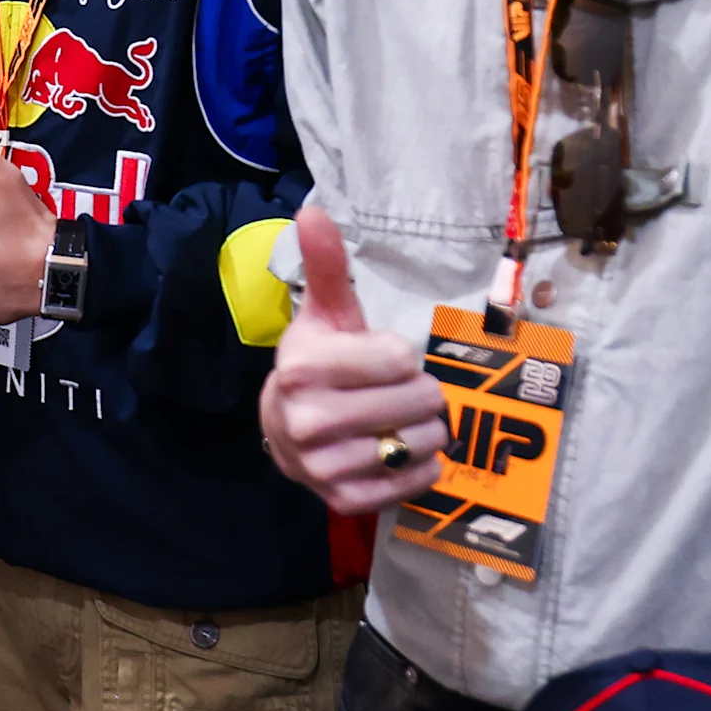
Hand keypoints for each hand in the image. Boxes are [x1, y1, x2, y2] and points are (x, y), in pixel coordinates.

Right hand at [256, 204, 445, 511]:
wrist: (285, 429)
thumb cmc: (317, 363)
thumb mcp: (324, 314)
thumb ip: (326, 265)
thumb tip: (313, 211)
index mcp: (301, 369)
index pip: (399, 358)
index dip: (401, 355)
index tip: (381, 358)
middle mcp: (307, 421)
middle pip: (416, 400)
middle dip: (420, 392)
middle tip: (398, 392)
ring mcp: (324, 466)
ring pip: (420, 442)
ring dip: (425, 430)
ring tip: (400, 420)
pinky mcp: (344, 500)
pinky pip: (415, 482)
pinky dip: (422, 465)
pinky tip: (401, 450)